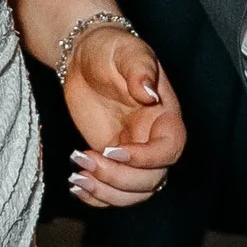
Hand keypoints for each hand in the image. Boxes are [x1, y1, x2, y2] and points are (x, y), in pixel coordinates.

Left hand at [64, 24, 185, 209]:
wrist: (83, 55)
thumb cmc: (109, 48)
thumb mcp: (125, 51)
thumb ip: (139, 70)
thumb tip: (149, 94)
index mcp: (165, 116)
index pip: (169, 150)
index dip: (145, 159)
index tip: (111, 149)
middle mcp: (152, 139)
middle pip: (151, 180)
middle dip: (117, 178)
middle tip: (83, 158)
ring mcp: (132, 153)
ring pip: (133, 193)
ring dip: (106, 193)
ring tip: (77, 176)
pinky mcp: (111, 160)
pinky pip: (113, 192)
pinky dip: (96, 197)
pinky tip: (76, 185)